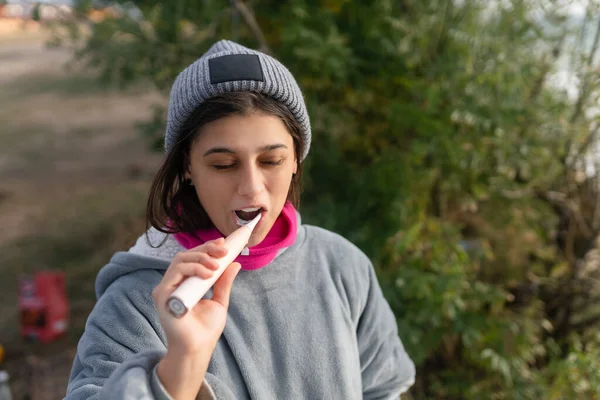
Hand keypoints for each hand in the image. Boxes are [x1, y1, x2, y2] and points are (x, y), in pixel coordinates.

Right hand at [152, 238, 240, 398]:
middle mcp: (173, 283)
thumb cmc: (205, 329)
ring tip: (216, 266)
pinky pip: (175, 273)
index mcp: (185, 283)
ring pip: (180, 260)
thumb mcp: (219, 300)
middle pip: (186, 256)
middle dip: (206, 249)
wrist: (198, 348)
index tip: (223, 244)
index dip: (207, 248)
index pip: (193, 258)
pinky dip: (192, 269)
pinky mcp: (162, 295)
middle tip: (224, 251)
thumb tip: (235, 264)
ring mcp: (166, 288)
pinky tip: (208, 275)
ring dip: (201, 258)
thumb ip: (224, 282)